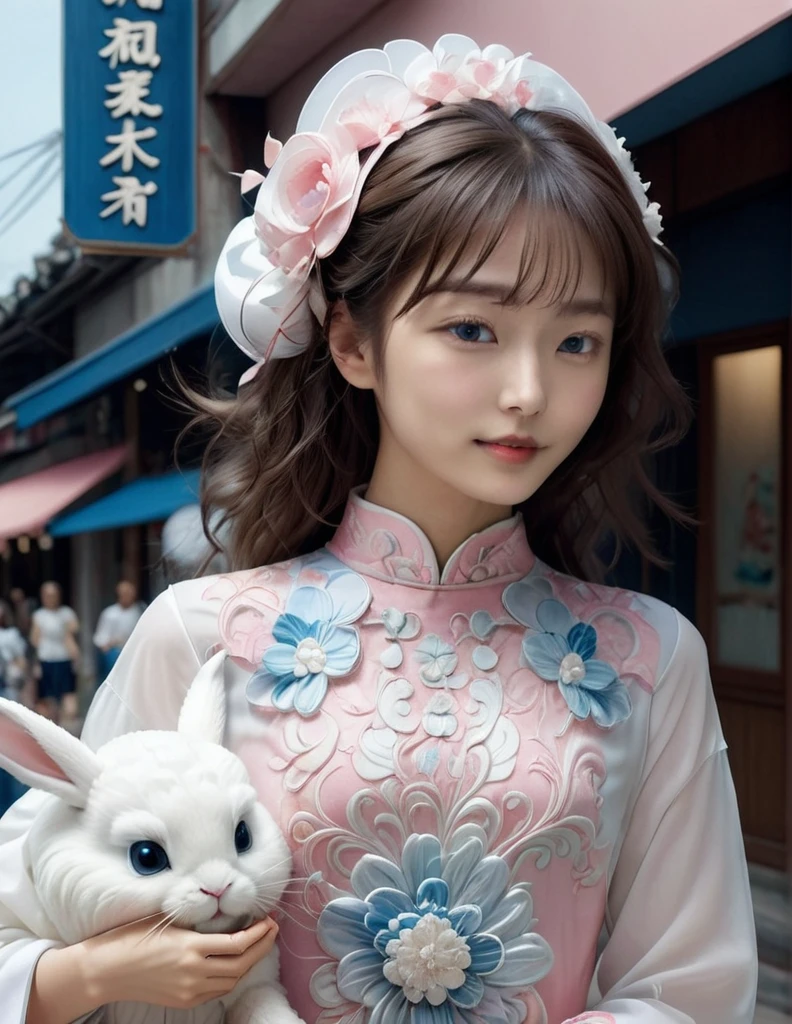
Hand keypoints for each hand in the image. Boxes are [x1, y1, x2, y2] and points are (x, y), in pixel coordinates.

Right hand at [82, 915, 278, 1009]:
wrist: (106, 970)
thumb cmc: (132, 937)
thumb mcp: (167, 919)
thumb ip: (196, 919)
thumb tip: (221, 908)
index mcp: (191, 948)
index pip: (238, 943)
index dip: (259, 933)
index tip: (268, 919)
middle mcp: (194, 972)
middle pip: (241, 964)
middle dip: (262, 946)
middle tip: (271, 929)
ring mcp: (189, 990)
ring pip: (231, 979)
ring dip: (249, 962)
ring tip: (257, 944)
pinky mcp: (182, 1000)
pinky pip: (216, 990)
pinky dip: (231, 976)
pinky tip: (235, 962)